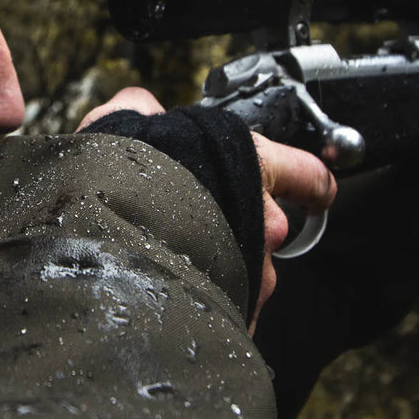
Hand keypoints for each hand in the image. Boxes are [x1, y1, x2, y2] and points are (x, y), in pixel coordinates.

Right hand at [77, 88, 336, 331]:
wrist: (105, 228)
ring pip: (252, 273)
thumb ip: (143, 113)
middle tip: (205, 229)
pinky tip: (176, 300)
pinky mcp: (234, 308)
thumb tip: (141, 109)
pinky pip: (231, 309)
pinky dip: (209, 306)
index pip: (306, 172)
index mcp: (253, 163)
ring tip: (180, 268)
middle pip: (273, 229)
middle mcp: (266, 220)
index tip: (313, 191)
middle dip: (245, 232)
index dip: (309, 182)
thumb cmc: (123, 173)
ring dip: (226, 271)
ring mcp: (254, 270)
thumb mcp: (125, 121)